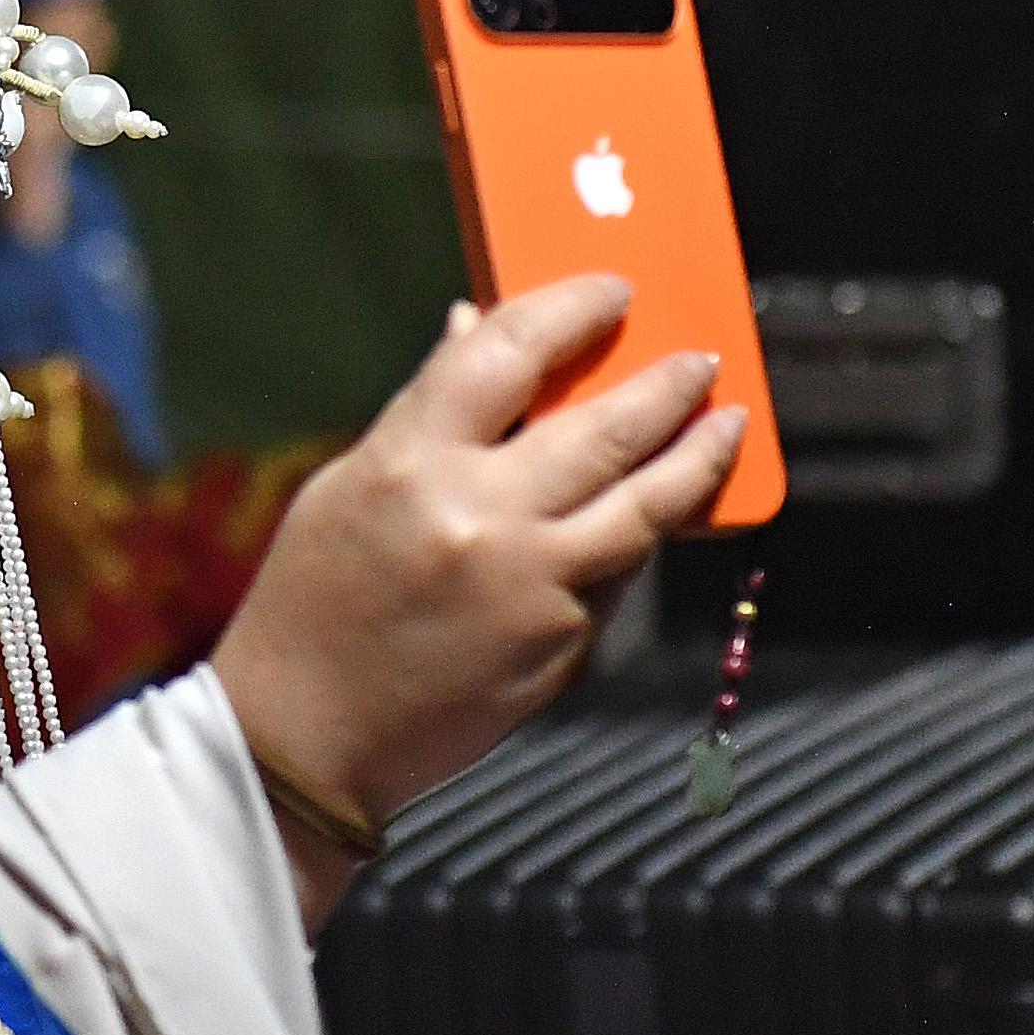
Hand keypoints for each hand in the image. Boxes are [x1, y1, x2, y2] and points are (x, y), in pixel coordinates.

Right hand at [210, 276, 748, 923]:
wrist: (306, 742)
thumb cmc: (312, 605)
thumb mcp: (348, 488)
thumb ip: (426, 412)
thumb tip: (478, 325)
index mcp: (410, 463)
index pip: (510, 351)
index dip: (571, 310)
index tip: (610, 292)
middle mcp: (481, 518)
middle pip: (608, 426)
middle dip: (667, 383)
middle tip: (700, 359)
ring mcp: (532, 586)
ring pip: (649, 504)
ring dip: (699, 455)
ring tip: (727, 424)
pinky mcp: (561, 645)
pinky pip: (617, 573)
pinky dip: (637, 537)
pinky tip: (651, 514)